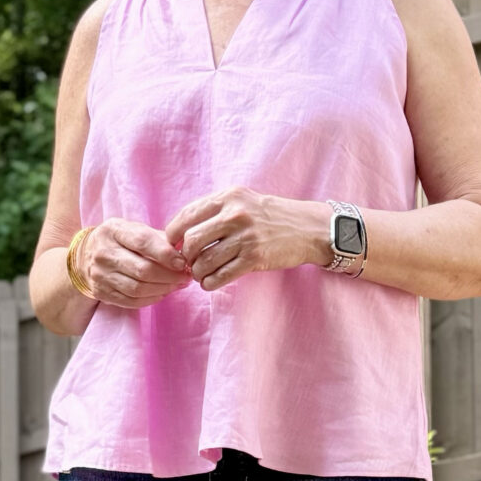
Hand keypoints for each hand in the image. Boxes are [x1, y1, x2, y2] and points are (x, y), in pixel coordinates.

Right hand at [80, 219, 189, 308]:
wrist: (85, 256)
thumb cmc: (119, 241)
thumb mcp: (133, 230)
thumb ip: (157, 239)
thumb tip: (184, 253)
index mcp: (113, 231)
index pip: (143, 242)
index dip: (166, 254)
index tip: (183, 262)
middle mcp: (104, 252)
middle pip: (143, 270)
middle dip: (170, 276)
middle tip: (186, 276)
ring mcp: (101, 275)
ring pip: (138, 288)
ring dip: (163, 289)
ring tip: (177, 285)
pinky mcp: (102, 292)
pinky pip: (131, 301)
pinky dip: (152, 298)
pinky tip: (162, 292)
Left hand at [165, 190, 329, 291]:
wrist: (307, 228)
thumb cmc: (271, 216)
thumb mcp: (243, 200)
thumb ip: (215, 210)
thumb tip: (181, 230)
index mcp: (228, 197)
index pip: (187, 215)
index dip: (173, 234)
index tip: (174, 245)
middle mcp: (235, 214)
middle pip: (191, 240)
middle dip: (185, 256)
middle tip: (189, 262)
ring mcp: (246, 237)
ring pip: (204, 261)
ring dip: (197, 272)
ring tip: (201, 274)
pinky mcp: (254, 258)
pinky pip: (221, 276)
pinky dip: (210, 283)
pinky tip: (211, 282)